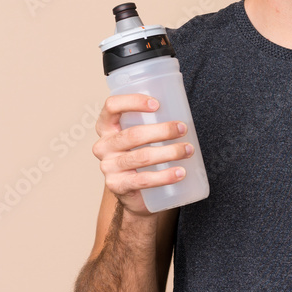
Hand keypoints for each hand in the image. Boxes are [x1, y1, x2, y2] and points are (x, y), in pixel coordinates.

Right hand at [92, 93, 193, 216]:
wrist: (131, 190)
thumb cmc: (139, 153)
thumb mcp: (139, 135)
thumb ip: (150, 121)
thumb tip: (182, 108)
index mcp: (106, 126)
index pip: (112, 106)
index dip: (133, 102)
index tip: (157, 104)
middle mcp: (103, 146)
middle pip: (133, 134)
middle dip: (162, 130)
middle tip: (182, 129)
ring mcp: (108, 167)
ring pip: (142, 157)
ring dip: (169, 152)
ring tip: (188, 150)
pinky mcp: (118, 185)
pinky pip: (143, 180)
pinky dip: (165, 176)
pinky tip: (180, 172)